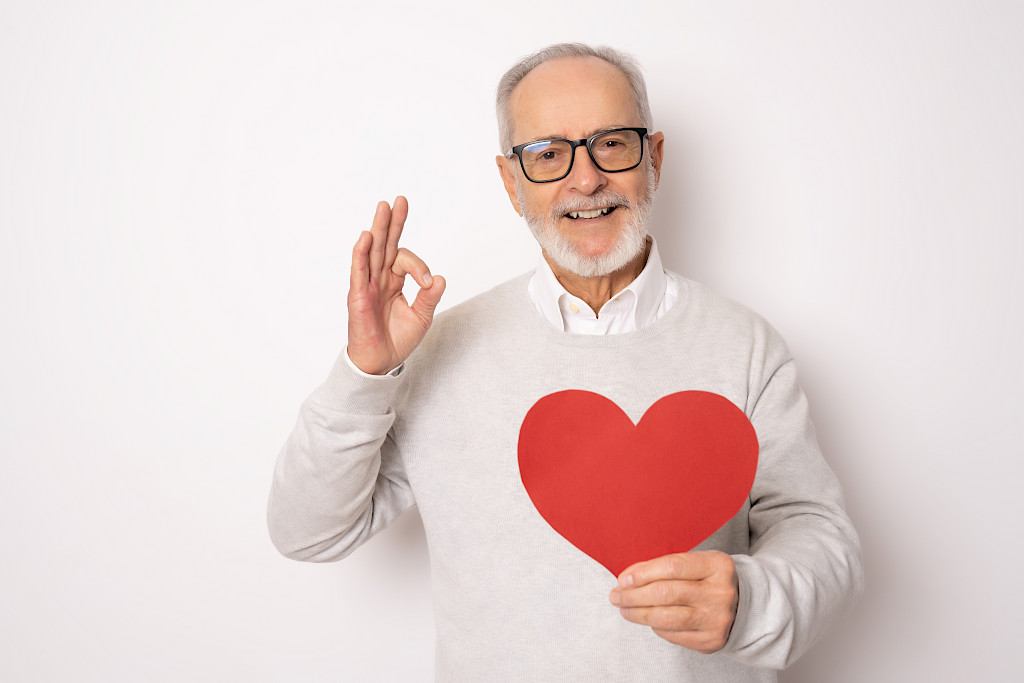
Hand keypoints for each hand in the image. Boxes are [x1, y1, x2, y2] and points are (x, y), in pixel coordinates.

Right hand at [347, 196, 444, 374]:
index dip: (418, 266)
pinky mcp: (358, 296)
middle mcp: (379, 279)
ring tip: (383, 207)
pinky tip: (366, 237)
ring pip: (372, 251)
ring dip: (377, 229)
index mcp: (393, 281)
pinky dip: (361, 254)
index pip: (404, 260)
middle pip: (385, 244)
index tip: (426, 282)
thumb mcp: (421, 317)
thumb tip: (439, 278)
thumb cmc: (397, 340)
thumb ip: (430, 297)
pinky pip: (359, 271)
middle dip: (392, 222)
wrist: (382, 362)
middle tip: (399, 200)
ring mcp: (367, 285)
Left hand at [609, 550, 737, 653]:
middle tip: (617, 596)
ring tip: (625, 609)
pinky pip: (674, 635)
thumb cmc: (709, 580)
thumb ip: (665, 567)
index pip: (672, 566)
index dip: (643, 573)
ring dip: (639, 614)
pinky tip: (648, 620)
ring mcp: (718, 618)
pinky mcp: (712, 640)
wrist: (744, 606)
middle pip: (666, 593)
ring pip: (667, 617)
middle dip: (634, 595)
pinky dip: (656, 627)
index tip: (623, 579)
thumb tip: (628, 577)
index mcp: (717, 565)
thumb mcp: (696, 564)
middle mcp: (721, 592)